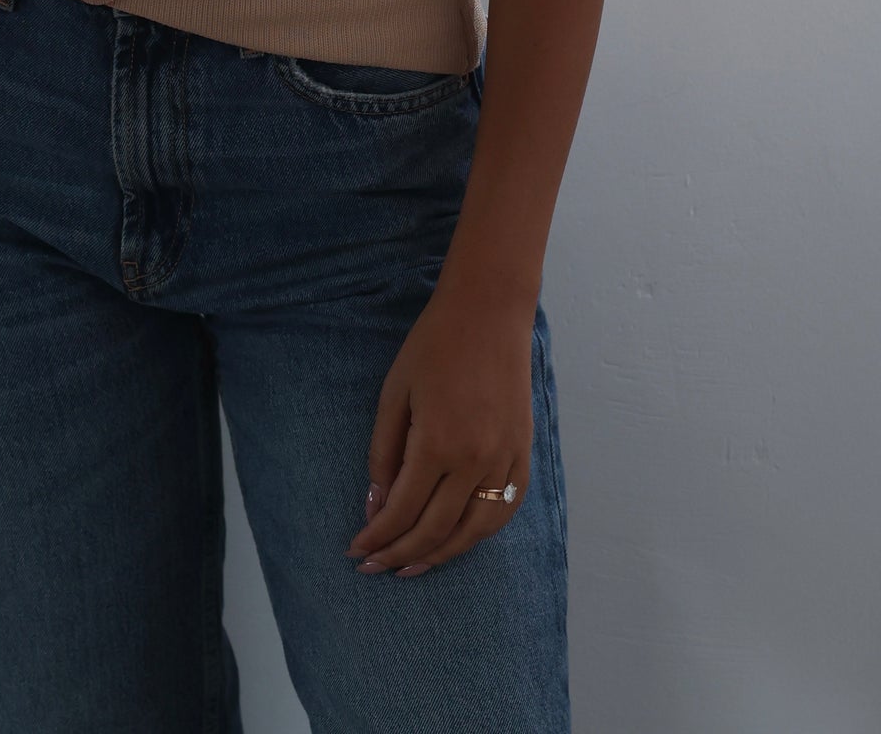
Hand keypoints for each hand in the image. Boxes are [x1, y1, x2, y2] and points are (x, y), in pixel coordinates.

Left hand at [344, 286, 535, 577]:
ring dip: (440, 555)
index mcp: (437, 444)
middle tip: (374, 568)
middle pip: (434, 530)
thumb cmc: (433, 346)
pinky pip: (505, 511)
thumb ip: (384, 453)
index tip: (357, 550)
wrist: (488, 313)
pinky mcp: (523, 454)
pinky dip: (480, 534)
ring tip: (411, 567)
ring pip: (474, 532)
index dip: (377, 537)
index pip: (402, 512)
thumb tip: (376, 506)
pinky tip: (458, 540)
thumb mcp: (394, 394)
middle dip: (399, 555)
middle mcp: (475, 461)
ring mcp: (505, 460)